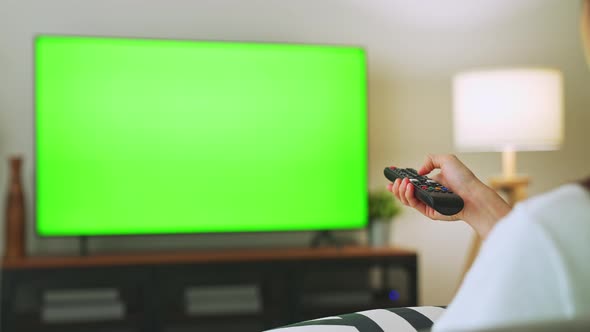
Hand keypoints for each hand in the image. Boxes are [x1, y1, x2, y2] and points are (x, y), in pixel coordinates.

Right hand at [387, 154, 510, 237]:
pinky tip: (409, 187)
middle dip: (396, 186)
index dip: (400, 180)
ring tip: (402, 182)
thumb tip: (419, 172)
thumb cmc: (464, 179)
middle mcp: (427, 193)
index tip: (391, 176)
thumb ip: (431, 160)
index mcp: (430, 182)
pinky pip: (413, 204)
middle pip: (404, 192)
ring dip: (400, 190)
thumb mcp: (447, 160)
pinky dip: (407, 195)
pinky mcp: (428, 211)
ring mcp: (426, 203)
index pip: (411, 182)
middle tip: (396, 180)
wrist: (472, 195)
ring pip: (405, 199)